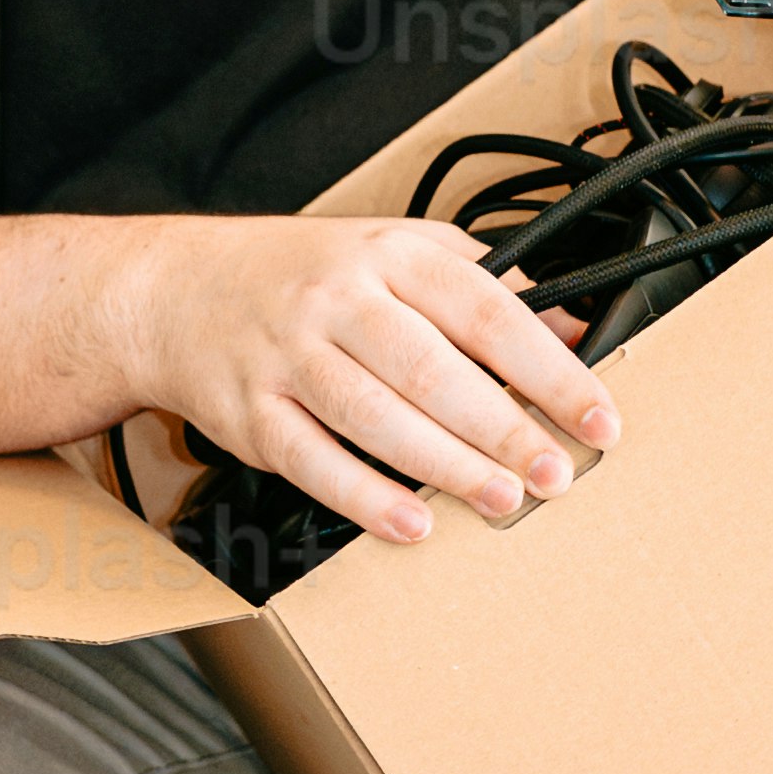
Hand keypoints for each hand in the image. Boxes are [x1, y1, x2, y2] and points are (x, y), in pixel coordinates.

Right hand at [128, 209, 615, 545]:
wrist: (175, 290)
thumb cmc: (302, 276)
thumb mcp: (397, 251)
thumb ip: (485, 285)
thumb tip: (576, 331)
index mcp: (390, 256)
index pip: (487, 312)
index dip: (550, 370)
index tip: (596, 416)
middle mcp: (339, 301)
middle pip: (432, 370)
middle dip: (503, 428)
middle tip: (554, 472)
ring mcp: (289, 357)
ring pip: (375, 417)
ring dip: (445, 466)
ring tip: (502, 498)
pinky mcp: (251, 414)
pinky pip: (312, 461)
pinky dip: (364, 497)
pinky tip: (410, 522)